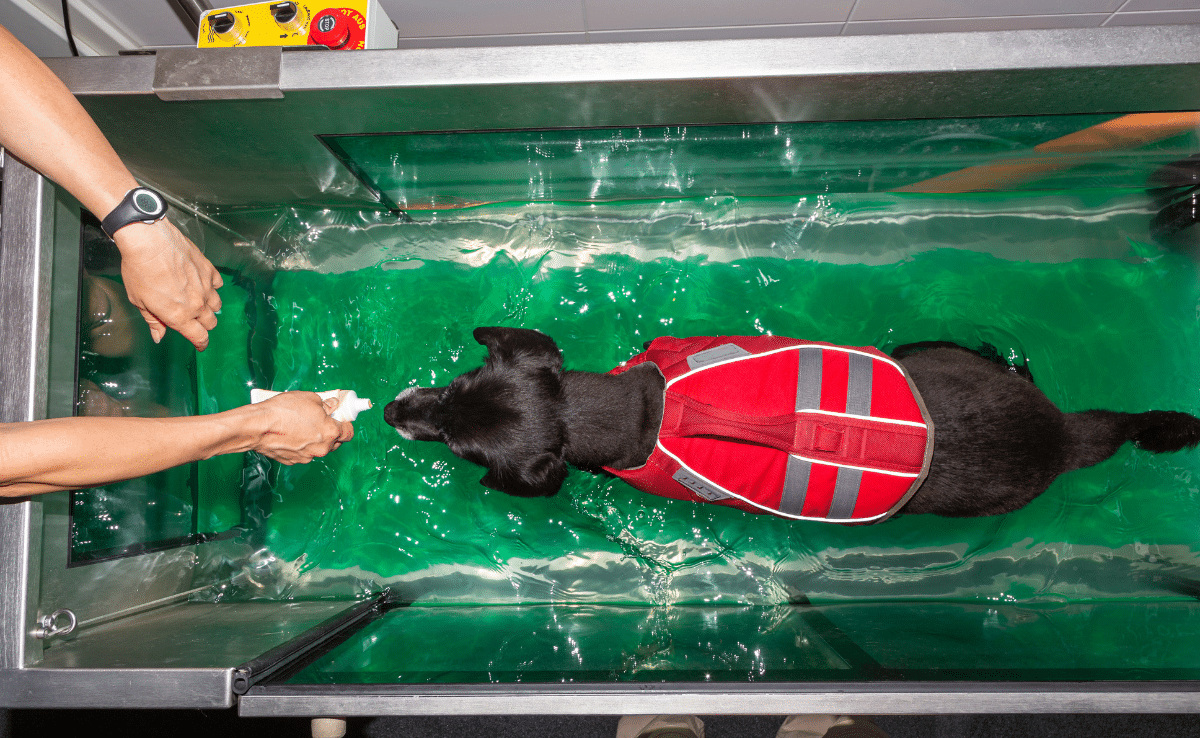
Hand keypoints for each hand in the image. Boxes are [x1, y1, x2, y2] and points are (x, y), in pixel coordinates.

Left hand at [115, 219, 222, 350]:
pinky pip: (217, 284)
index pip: (199, 337)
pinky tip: (201, 283)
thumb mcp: (139, 300)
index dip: (201, 343)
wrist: (149, 241)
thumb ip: (153, 321)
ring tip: (198, 302)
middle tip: (193, 321)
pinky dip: (212, 287)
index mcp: (178, 316)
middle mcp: (196, 304)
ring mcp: (205, 287)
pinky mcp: (209, 270)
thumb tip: (158, 336)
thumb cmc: (139, 269)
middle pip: (210, 322)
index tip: (200, 344)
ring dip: (209, 307)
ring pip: (217, 305)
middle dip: (203, 325)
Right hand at [251, 392, 353, 464]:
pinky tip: (291, 433)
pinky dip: (301, 444)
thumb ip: (326, 404)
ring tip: (303, 425)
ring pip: (318, 448)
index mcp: (330, 433)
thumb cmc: (283, 411)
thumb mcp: (310, 399)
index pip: (349, 432)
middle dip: (332, 431)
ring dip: (315, 439)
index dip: (346, 424)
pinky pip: (302, 452)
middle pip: (335, 442)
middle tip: (323, 419)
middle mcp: (321, 448)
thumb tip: (332, 405)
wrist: (258, 426)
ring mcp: (307, 457)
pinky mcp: (293, 460)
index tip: (342, 418)